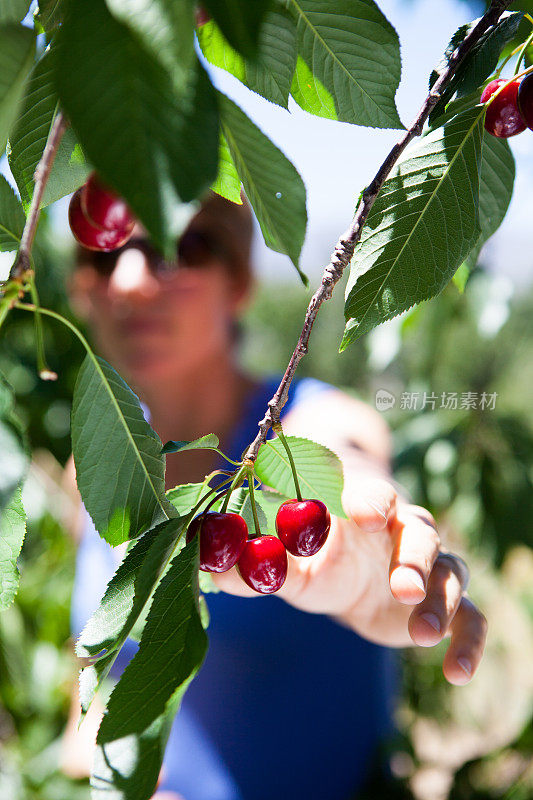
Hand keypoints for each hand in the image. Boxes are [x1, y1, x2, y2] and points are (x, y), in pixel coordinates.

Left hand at [212, 476, 486, 685]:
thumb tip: (200, 557)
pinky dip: (468, 641)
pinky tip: (457, 673)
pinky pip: (470, 617)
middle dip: (413, 555)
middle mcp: (401, 531)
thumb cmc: (311, 561)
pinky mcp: (440, 603)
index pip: (373, 493)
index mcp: (360, 511)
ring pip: (451, 570)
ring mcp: (426, 567)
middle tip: (399, 584)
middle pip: (420, 531)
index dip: (371, 499)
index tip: (364, 513)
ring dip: (439, 599)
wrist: (346, 583)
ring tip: (420, 632)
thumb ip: (247, 563)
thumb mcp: (281, 565)